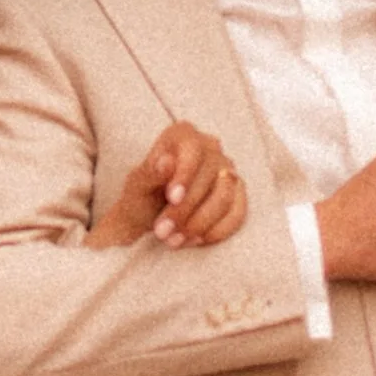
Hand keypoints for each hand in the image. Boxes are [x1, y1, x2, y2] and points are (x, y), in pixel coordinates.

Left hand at [89, 122, 248, 251]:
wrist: (150, 217)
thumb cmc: (142, 196)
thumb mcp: (137, 186)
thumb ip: (150, 174)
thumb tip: (166, 162)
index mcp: (183, 134)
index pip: (192, 149)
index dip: (185, 174)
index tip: (172, 198)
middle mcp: (210, 146)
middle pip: (209, 176)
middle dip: (185, 210)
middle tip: (162, 232)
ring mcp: (228, 170)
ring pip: (224, 198)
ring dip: (199, 224)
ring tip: (173, 241)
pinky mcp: (238, 194)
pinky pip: (237, 214)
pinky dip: (216, 231)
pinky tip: (195, 241)